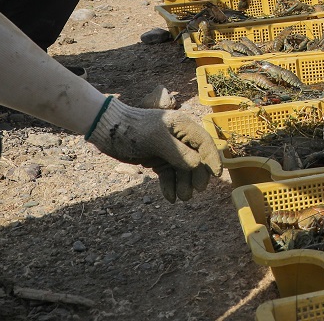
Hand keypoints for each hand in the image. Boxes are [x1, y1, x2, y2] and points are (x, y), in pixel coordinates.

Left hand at [86, 99, 222, 201]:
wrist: (107, 130)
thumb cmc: (132, 129)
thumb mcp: (156, 140)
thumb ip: (178, 153)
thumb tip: (197, 165)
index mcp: (182, 125)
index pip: (204, 142)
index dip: (212, 158)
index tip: (216, 175)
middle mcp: (179, 137)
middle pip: (196, 158)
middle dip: (196, 176)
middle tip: (193, 192)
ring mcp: (169, 149)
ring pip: (182, 169)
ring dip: (183, 183)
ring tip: (181, 198)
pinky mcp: (158, 159)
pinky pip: (169, 174)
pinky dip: (170, 185)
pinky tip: (169, 197)